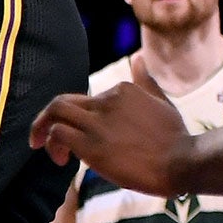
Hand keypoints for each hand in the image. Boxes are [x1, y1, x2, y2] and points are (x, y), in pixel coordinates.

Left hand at [30, 57, 189, 195]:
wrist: (183, 163)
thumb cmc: (176, 138)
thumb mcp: (162, 103)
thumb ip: (146, 82)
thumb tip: (139, 59)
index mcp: (121, 89)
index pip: (85, 100)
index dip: (76, 119)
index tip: (79, 138)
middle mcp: (107, 101)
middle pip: (62, 102)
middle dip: (46, 118)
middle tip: (39, 138)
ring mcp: (98, 122)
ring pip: (54, 112)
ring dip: (42, 130)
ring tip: (43, 148)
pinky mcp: (91, 145)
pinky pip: (58, 133)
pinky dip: (51, 144)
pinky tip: (61, 161)